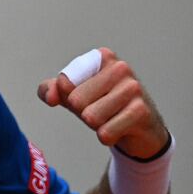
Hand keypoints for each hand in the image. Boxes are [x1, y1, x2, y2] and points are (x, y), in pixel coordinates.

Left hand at [37, 48, 169, 158]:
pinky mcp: (141, 111)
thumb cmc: (104, 105)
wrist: (141, 128)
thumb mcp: (73, 94)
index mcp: (101, 57)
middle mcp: (119, 67)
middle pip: (75, 100)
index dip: (68, 97)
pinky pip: (105, 132)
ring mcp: (133, 88)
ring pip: (90, 117)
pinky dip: (107, 136)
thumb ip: (51, 90)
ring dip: (96, 125)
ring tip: (111, 118)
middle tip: (102, 110)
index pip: (64, 82)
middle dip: (83, 112)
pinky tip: (120, 129)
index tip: (87, 97)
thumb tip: (51, 97)